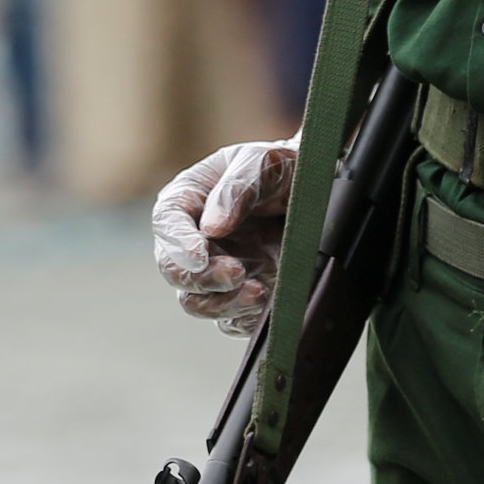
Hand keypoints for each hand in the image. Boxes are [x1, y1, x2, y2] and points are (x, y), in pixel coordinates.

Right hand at [149, 137, 296, 332]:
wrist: (316, 191)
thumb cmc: (279, 169)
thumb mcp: (261, 163)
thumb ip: (236, 189)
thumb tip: (211, 227)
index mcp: (188, 201)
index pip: (167, 224)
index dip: (179, 244)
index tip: (200, 255)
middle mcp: (195, 240)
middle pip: (176, 271)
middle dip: (203, 278)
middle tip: (237, 272)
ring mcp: (216, 271)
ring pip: (199, 303)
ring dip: (224, 303)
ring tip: (259, 291)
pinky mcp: (241, 296)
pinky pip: (232, 320)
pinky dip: (246, 317)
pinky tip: (270, 302)